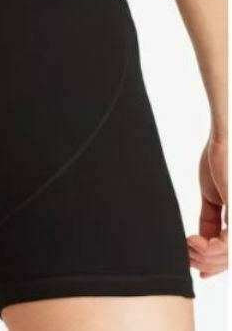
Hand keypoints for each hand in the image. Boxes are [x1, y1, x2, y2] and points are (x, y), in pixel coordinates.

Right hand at [187, 136, 227, 277]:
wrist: (222, 141)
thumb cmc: (220, 163)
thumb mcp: (214, 199)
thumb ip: (212, 222)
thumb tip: (204, 243)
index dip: (217, 266)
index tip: (198, 270)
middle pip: (230, 259)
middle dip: (204, 261)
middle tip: (185, 251)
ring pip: (230, 256)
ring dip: (204, 256)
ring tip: (187, 243)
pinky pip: (230, 244)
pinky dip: (210, 248)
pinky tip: (193, 240)